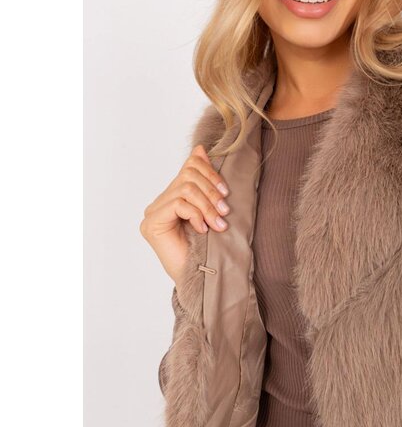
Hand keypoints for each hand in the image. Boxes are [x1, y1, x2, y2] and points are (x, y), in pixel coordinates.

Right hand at [139, 144, 229, 288]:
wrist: (203, 277)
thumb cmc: (209, 246)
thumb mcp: (211, 207)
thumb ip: (205, 182)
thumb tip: (200, 149)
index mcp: (174, 195)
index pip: (189, 166)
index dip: (209, 171)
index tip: (225, 190)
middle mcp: (160, 202)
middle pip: (188, 175)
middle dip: (211, 190)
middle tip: (225, 210)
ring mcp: (153, 212)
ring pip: (185, 189)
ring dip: (207, 205)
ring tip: (218, 223)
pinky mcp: (151, 223)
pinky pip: (178, 204)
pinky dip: (196, 214)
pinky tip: (203, 229)